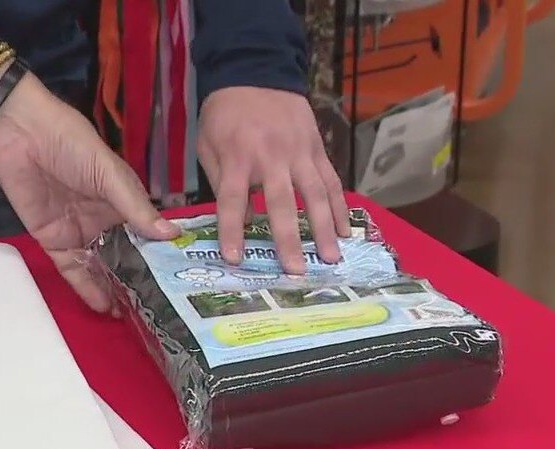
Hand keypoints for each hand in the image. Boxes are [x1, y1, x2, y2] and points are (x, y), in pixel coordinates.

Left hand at [0, 68, 178, 312]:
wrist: (19, 134)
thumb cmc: (70, 143)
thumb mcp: (109, 173)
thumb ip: (135, 207)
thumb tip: (171, 236)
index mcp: (123, 198)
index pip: (147, 231)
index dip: (161, 254)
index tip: (180, 280)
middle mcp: (105, 218)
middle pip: (125, 254)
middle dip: (140, 279)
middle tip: (160, 308)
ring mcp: (80, 231)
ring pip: (101, 266)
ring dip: (115, 289)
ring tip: (135, 316)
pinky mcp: (53, 241)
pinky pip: (73, 269)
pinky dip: (87, 288)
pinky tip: (106, 306)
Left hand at [197, 86, 349, 273]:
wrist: (255, 72)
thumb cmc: (224, 116)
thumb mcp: (208, 146)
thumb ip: (222, 182)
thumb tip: (242, 221)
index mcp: (237, 157)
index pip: (233, 200)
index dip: (232, 230)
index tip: (233, 258)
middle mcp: (271, 156)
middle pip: (281, 203)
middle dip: (288, 238)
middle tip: (295, 270)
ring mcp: (299, 152)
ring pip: (316, 194)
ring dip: (325, 228)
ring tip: (331, 257)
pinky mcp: (317, 148)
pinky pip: (331, 181)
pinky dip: (340, 206)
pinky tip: (346, 231)